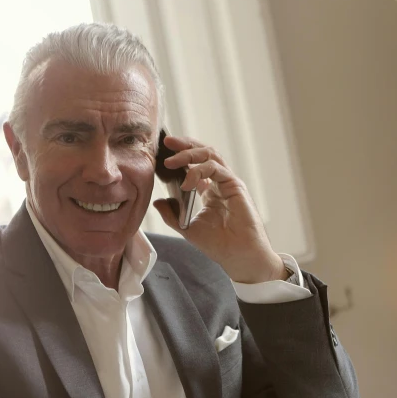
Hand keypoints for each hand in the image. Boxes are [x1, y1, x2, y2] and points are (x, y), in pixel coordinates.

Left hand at [152, 135, 287, 283]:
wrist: (239, 256)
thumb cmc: (219, 245)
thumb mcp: (187, 228)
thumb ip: (172, 214)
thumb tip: (158, 201)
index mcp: (210, 191)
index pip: (195, 164)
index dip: (180, 155)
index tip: (162, 153)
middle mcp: (220, 183)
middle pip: (203, 153)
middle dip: (184, 145)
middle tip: (167, 141)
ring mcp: (228, 182)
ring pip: (210, 155)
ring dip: (189, 153)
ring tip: (171, 161)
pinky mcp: (235, 185)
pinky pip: (215, 168)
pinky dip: (198, 171)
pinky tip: (187, 183)